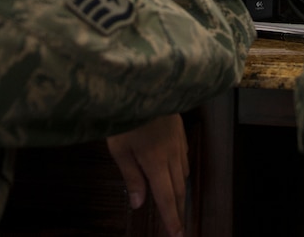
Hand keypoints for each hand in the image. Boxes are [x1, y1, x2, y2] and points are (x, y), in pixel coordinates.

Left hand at [106, 115, 189, 236]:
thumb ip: (131, 176)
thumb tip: (138, 203)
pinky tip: (177, 169)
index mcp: (155, 162)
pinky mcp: (179, 128)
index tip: (177, 234)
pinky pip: (184, 155)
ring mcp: (177, 140)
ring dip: (180, 189)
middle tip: (180, 225)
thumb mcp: (120, 149)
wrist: (143, 82)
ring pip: (182, 171)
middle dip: (179, 208)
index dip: (171, 217)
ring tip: (176, 201)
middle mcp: (171, 154)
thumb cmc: (126, 116)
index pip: (166, 197)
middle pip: (178, 187)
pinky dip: (181, 168)